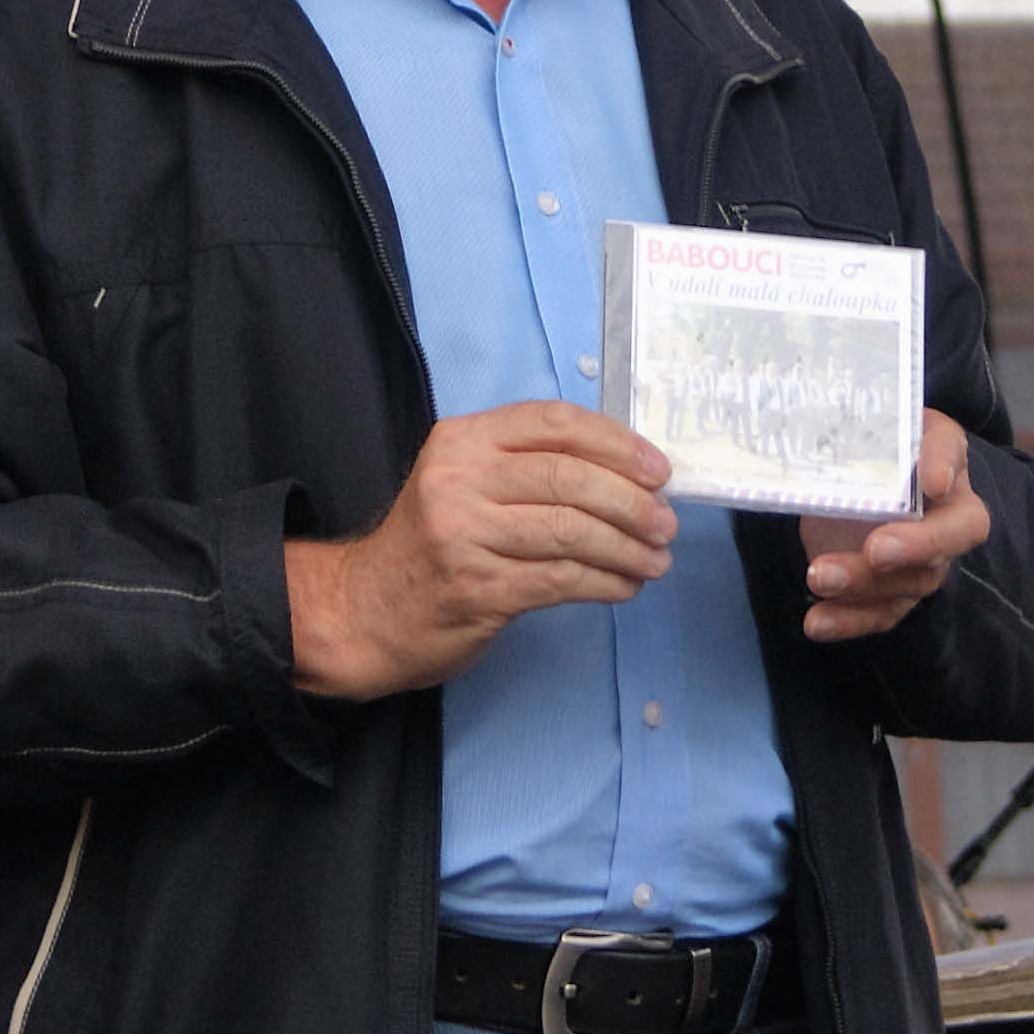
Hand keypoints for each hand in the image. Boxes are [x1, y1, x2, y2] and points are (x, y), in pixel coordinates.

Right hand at [286, 401, 675, 698]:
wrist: (366, 611)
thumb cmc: (432, 545)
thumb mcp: (464, 484)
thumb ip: (527, 468)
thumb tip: (629, 475)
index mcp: (462, 441)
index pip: (553, 423)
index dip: (616, 443)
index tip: (659, 470)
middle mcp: (459, 480)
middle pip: (569, 478)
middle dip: (632, 502)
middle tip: (666, 524)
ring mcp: (466, 535)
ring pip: (571, 530)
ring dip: (627, 548)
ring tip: (656, 560)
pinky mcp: (478, 588)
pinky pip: (562, 579)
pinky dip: (606, 583)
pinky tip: (625, 586)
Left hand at [801, 409, 989, 642]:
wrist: (865, 469)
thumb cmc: (889, 444)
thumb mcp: (903, 424)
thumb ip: (918, 441)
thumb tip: (933, 475)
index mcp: (954, 490)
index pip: (965, 507)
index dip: (949, 493)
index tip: (931, 483)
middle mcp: (944, 535)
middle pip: (937, 556)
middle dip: (909, 552)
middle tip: (875, 549)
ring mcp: (918, 569)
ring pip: (905, 588)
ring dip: (862, 587)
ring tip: (819, 576)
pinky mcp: (888, 595)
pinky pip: (875, 615)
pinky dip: (845, 620)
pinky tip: (815, 622)